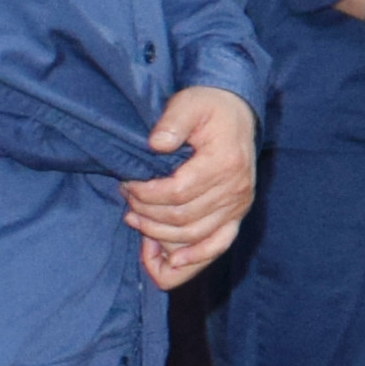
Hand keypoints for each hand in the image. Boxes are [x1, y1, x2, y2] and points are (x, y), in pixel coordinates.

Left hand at [125, 84, 258, 289]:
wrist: (237, 114)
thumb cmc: (210, 108)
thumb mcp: (190, 103)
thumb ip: (173, 121)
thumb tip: (155, 144)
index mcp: (224, 163)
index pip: (178, 192)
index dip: (146, 195)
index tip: (127, 184)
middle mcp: (235, 190)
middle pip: (182, 217)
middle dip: (147, 213)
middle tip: (127, 198)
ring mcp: (238, 206)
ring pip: (194, 234)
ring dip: (160, 234)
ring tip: (136, 220)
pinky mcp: (236, 215)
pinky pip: (218, 244)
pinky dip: (196, 258)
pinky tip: (173, 262)